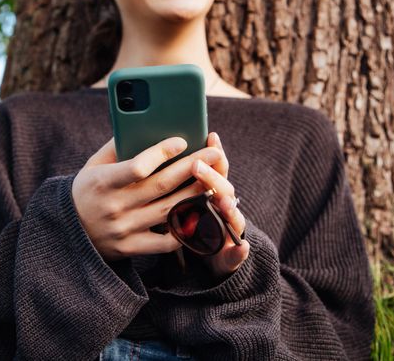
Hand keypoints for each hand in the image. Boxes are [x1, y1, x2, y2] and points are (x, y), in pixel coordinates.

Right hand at [72, 136, 224, 260]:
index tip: (182, 141)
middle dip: (192, 166)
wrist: (68, 234)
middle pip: (161, 186)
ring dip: (196, 195)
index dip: (161, 153)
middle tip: (214, 152)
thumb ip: (117, 147)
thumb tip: (145, 123)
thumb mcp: (93, 166)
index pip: (137, 167)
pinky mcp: (131, 249)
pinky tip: (200, 213)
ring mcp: (123, 230)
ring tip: (214, 180)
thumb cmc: (87, 191)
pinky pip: (165, 242)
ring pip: (169, 211)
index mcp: (102, 183)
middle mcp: (114, 207)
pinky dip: (185, 229)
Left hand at [193, 132, 249, 278]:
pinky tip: (240, 247)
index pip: (217, 168)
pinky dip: (238, 251)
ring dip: (230, 210)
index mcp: (213, 191)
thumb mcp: (185, 197)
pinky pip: (235, 253)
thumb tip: (152, 150)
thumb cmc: (191, 222)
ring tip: (224, 203)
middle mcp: (225, 207)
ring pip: (234, 217)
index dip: (215, 152)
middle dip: (212, 177)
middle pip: (224, 189)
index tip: (210, 136)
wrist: (213, 257)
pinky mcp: (231, 255)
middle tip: (198, 165)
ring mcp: (230, 230)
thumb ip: (179, 177)